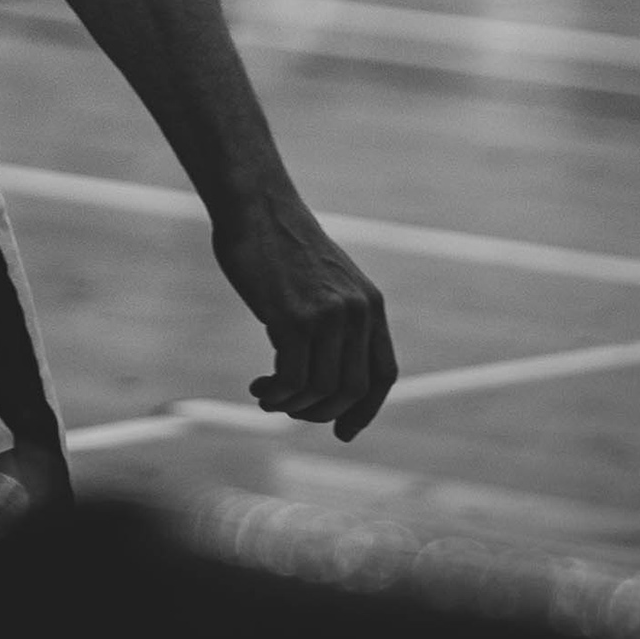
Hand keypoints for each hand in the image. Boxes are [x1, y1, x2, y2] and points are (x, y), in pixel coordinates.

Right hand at [215, 197, 396, 439]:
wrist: (257, 208)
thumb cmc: (281, 246)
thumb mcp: (326, 282)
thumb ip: (336, 320)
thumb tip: (327, 374)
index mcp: (370, 304)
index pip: (382, 375)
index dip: (365, 410)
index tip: (343, 431)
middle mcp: (356, 313)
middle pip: (351, 390)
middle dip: (321, 412)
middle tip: (289, 409)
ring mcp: (327, 316)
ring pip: (321, 389)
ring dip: (291, 405)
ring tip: (267, 397)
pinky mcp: (293, 319)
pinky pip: (292, 379)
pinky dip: (276, 393)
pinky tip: (260, 387)